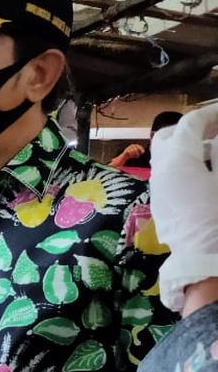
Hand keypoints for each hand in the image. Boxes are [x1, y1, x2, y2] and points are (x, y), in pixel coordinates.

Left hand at [150, 103, 217, 310]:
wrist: (206, 259)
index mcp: (178, 161)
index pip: (191, 123)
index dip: (212, 112)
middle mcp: (161, 171)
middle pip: (169, 136)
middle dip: (193, 126)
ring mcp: (158, 188)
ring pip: (166, 155)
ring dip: (189, 144)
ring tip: (217, 145)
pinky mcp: (162, 203)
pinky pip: (169, 172)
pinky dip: (185, 162)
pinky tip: (207, 168)